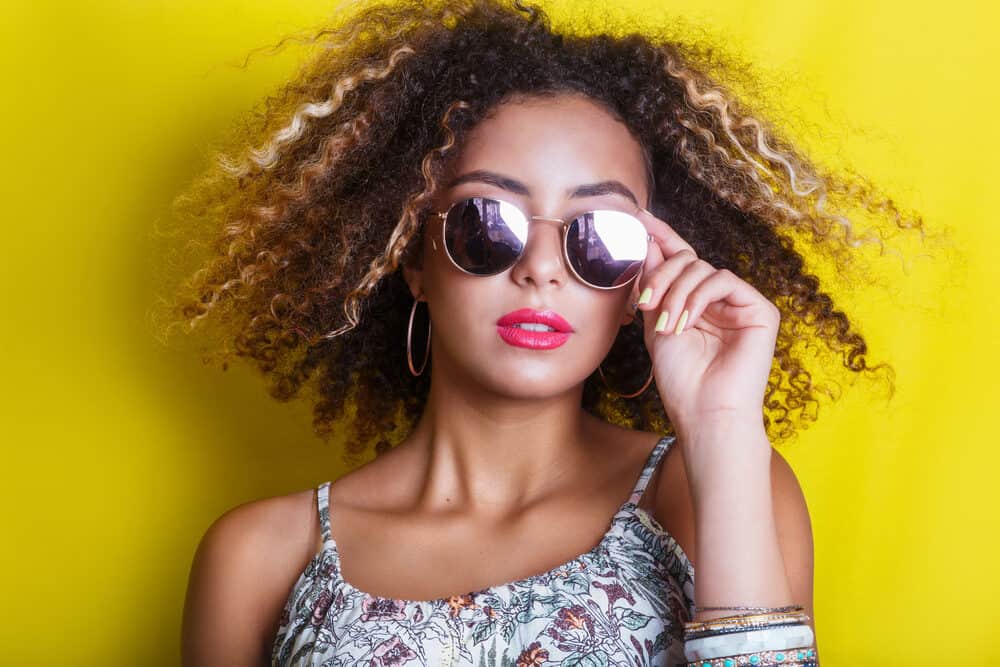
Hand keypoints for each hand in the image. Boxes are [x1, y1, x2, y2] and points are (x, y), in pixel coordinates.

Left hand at [632, 208, 780, 437]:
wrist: (704, 412)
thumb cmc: (681, 378)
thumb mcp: (657, 322)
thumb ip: (654, 282)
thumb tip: (647, 240)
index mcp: (696, 302)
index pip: (681, 261)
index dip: (662, 237)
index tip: (638, 217)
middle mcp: (720, 300)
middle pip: (687, 261)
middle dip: (661, 275)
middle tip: (645, 302)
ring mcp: (741, 304)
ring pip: (702, 269)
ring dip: (676, 292)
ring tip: (666, 323)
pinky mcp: (760, 311)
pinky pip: (724, 280)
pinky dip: (698, 297)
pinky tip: (686, 321)